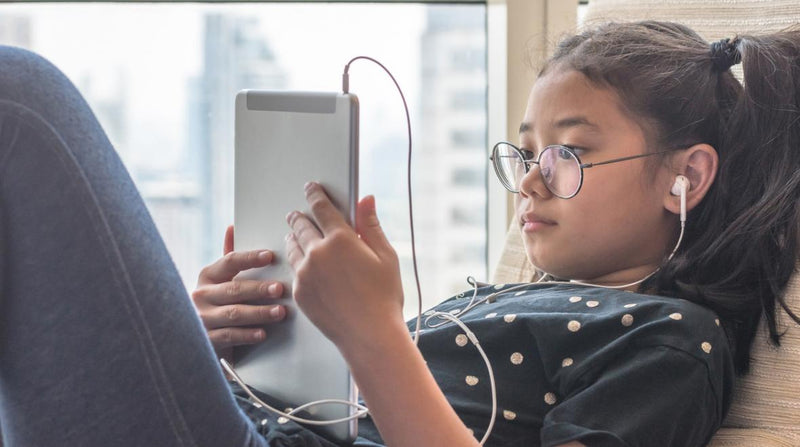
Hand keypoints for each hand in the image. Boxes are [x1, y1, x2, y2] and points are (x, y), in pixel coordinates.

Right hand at [192, 225, 285, 361]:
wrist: (196, 338)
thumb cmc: (218, 303)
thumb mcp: (220, 280)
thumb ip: (229, 258)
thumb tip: (232, 227)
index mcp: (208, 275)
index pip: (230, 261)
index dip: (250, 258)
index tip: (270, 256)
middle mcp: (202, 295)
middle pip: (234, 289)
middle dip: (259, 289)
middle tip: (280, 289)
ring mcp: (202, 318)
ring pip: (234, 314)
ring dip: (259, 313)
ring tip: (280, 312)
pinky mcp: (206, 339)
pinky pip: (229, 336)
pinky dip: (247, 335)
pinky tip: (263, 333)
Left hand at [285, 182, 405, 353]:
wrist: (369, 335)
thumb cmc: (383, 297)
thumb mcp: (385, 257)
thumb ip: (371, 226)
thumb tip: (366, 200)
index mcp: (341, 239)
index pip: (321, 207)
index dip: (315, 194)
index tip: (311, 188)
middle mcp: (318, 253)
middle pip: (301, 225)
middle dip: (299, 216)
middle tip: (298, 213)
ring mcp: (305, 273)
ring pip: (292, 246)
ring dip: (294, 237)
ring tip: (296, 235)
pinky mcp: (299, 292)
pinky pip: (293, 269)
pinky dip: (296, 261)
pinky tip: (302, 263)